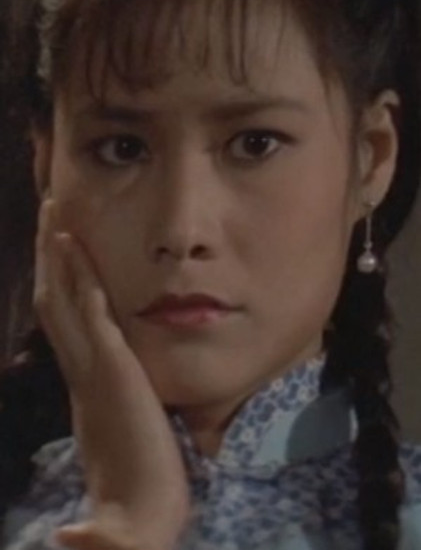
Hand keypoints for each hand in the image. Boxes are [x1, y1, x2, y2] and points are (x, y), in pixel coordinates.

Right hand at [34, 199, 190, 549]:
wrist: (138, 520)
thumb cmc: (139, 484)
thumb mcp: (125, 434)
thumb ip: (114, 405)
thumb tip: (109, 385)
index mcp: (84, 381)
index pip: (65, 320)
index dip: (59, 280)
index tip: (60, 244)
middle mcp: (80, 369)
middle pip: (55, 299)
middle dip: (50, 253)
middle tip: (49, 210)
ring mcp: (93, 368)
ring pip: (64, 300)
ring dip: (59, 254)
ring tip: (54, 212)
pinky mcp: (111, 371)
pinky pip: (91, 314)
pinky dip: (80, 279)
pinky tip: (76, 246)